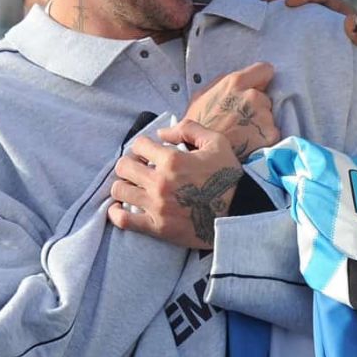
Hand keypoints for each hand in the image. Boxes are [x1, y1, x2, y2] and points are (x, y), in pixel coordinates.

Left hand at [108, 121, 243, 248]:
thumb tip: (162, 133)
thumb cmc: (228, 176)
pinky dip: (116, 213)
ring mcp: (157, 206)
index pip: (139, 145)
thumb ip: (189, 129)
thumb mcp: (216, 142)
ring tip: (134, 186)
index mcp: (173, 160)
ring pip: (119, 191)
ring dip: (124, 185)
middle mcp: (160, 182)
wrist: (240, 212)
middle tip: (140, 168)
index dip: (143, 146)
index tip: (149, 152)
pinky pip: (124, 220)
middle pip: (123, 167)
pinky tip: (120, 208)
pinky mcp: (157, 227)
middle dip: (130, 163)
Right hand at [185, 61, 280, 159]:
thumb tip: (236, 81)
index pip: (264, 69)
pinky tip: (249, 144)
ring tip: (243, 134)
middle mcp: (253, 96)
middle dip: (256, 106)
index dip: (260, 79)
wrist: (202, 158)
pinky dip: (263, 139)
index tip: (256, 87)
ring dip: (260, 123)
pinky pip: (272, 133)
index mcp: (235, 83)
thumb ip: (221, 84)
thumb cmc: (198, 129)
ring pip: (269, 116)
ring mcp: (264, 116)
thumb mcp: (200, 98)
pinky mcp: (271, 135)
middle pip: (264, 96)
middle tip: (240, 120)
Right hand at [260, 0, 356, 91]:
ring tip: (260, 7)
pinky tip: (270, 25)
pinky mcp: (321, 37)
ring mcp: (327, 26)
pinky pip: (301, 23)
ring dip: (281, 3)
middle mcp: (335, 16)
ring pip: (302, 7)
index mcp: (347, 14)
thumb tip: (348, 19)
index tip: (287, 4)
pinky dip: (285, 20)